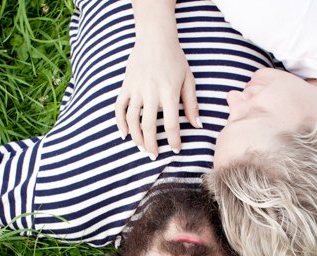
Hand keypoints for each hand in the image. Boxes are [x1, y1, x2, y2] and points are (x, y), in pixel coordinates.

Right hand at [114, 36, 201, 158]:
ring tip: (142, 148)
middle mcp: (151, 93)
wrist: (155, 38)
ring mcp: (136, 89)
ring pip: (132, 120)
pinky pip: (119, 108)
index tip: (176, 149)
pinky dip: (120, 122)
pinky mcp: (126, 86)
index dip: (174, 140)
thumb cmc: (175, 60)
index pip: (171, 124)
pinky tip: (125, 134)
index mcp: (169, 93)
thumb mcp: (188, 80)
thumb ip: (192, 104)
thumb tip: (198, 125)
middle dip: (151, 145)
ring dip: (136, 137)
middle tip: (154, 156)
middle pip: (149, 126)